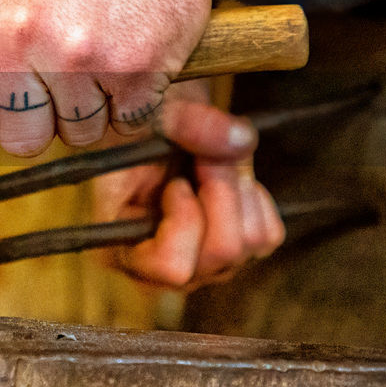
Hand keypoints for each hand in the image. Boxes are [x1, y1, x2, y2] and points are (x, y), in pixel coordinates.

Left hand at [0, 0, 216, 155]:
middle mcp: (14, 30)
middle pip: (17, 139)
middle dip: (36, 120)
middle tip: (51, 75)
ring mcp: (76, 53)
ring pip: (75, 136)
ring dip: (86, 110)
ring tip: (91, 55)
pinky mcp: (135, 68)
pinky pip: (123, 126)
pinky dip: (129, 103)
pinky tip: (124, 57)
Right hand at [92, 83, 284, 287]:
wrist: (157, 129)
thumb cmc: (137, 127)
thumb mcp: (147, 115)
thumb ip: (185, 124)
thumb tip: (242, 140)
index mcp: (118, 248)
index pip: (171, 267)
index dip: (186, 221)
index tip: (178, 182)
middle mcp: (159, 271)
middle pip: (221, 253)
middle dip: (221, 193)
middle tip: (205, 156)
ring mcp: (199, 267)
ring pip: (249, 243)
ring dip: (238, 189)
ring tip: (212, 160)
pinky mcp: (233, 255)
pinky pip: (267, 235)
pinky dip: (254, 198)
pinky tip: (227, 179)